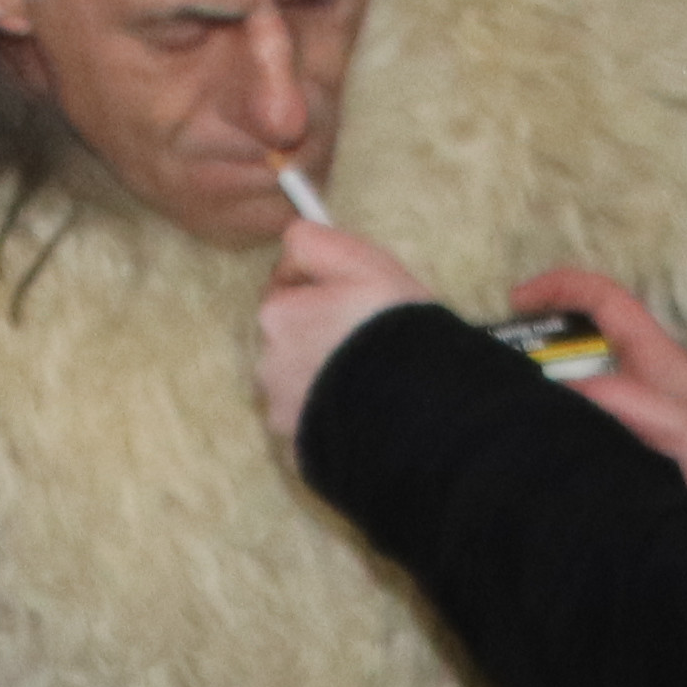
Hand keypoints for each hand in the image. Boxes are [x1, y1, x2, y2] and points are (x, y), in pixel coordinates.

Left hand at [255, 212, 437, 455]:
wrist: (418, 407)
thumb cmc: (392, 330)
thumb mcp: (361, 261)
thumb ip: (314, 241)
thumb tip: (292, 243)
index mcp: (276, 315)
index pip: (287, 290)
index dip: (322, 289)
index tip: (353, 298)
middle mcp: (268, 364)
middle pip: (292, 338)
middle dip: (320, 334)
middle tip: (366, 338)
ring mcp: (283, 409)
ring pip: (301, 380)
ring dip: (325, 374)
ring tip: (370, 374)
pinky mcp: (301, 445)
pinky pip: (313, 418)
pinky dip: (332, 411)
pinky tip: (365, 405)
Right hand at [509, 268, 686, 494]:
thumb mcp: (671, 422)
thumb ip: (621, 400)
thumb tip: (560, 386)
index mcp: (649, 349)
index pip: (601, 296)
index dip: (559, 286)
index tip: (516, 301)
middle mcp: (635, 367)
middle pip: (578, 332)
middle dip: (536, 336)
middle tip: (496, 360)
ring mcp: (628, 398)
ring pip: (573, 372)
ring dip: (540, 377)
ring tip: (505, 396)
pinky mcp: (620, 430)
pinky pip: (577, 407)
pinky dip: (551, 410)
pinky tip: (531, 429)